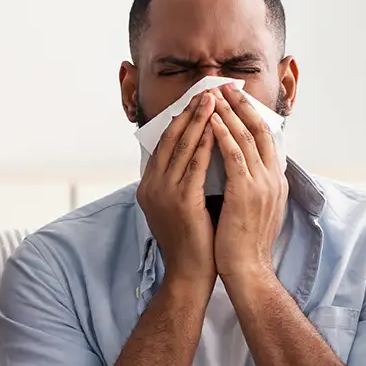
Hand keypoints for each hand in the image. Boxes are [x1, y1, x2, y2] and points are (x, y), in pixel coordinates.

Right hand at [136, 90, 217, 287]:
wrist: (191, 274)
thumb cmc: (193, 242)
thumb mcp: (181, 205)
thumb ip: (182, 181)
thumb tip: (197, 154)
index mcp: (148, 187)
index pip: (164, 144)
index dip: (180, 120)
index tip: (196, 101)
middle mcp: (151, 187)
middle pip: (170, 140)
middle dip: (189, 113)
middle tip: (205, 91)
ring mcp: (163, 193)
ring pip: (181, 147)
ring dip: (198, 120)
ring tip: (212, 100)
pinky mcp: (180, 201)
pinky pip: (194, 164)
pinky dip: (205, 143)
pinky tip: (217, 127)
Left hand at [210, 85, 287, 281]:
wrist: (247, 270)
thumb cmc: (243, 244)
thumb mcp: (253, 209)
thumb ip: (249, 186)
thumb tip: (238, 170)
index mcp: (275, 182)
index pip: (266, 139)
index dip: (252, 116)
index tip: (237, 98)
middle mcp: (273, 178)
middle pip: (260, 130)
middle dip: (242, 106)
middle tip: (226, 86)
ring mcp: (262, 184)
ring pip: (247, 137)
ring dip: (230, 113)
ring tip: (215, 95)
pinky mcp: (247, 192)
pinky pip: (234, 154)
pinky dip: (223, 134)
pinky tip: (210, 120)